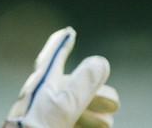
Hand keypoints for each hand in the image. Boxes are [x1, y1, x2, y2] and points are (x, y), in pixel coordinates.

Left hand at [4, 27, 118, 127]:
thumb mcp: (59, 110)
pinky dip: (82, 125)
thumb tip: (99, 62)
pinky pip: (66, 124)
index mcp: (38, 89)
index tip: (68, 33)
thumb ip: (78, 87)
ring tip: (107, 123)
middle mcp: (38, 103)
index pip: (51, 60)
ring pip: (70, 111)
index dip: (60, 45)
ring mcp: (41, 120)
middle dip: (94, 93)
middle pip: (69, 89)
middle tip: (113, 102)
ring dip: (91, 114)